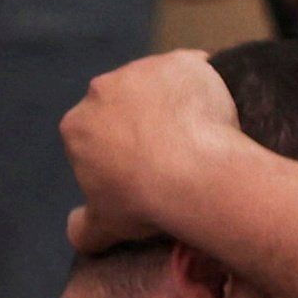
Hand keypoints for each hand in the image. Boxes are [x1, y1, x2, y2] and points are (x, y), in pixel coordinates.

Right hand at [53, 48, 250, 247]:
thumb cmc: (147, 202)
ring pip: (160, 84)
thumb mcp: (105, 226)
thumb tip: (76, 233)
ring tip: (203, 135)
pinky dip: (208, 86)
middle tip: (179, 152)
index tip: (148, 168)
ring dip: (176, 101)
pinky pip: (196, 70)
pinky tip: (221, 113)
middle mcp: (101, 90)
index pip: (98, 134)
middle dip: (146, 123)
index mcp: (76, 125)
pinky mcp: (180, 63)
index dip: (123, 151)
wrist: (193, 175)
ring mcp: (141, 71)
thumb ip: (84, 227)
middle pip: (125, 104)